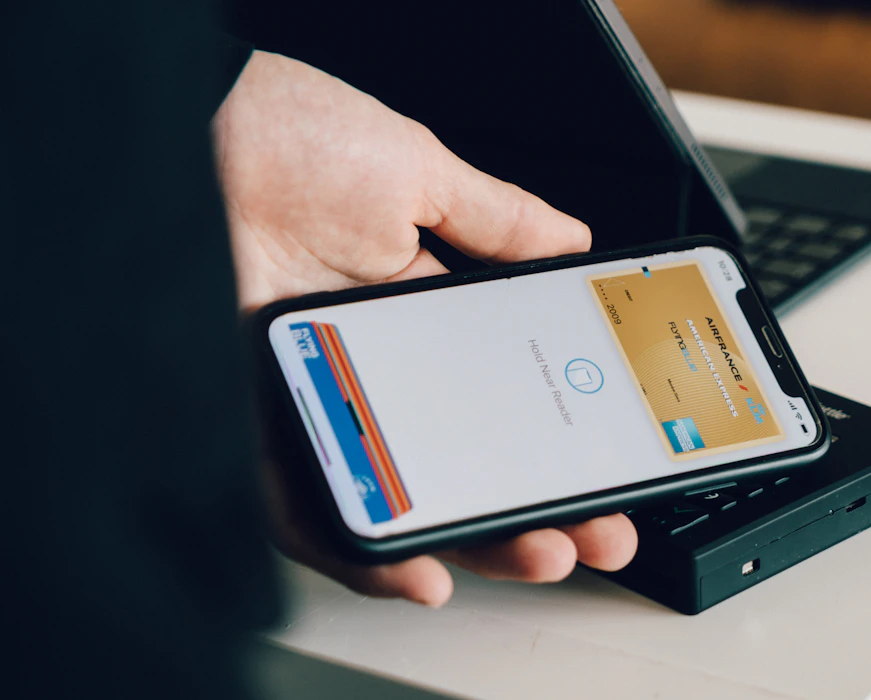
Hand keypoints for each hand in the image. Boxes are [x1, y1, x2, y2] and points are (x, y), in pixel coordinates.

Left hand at [215, 50, 635, 605]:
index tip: (613, 460)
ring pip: (403, 498)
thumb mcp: (419, 174)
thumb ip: (498, 219)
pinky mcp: (265, 427)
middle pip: (466, 461)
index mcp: (415, 315)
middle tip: (597, 527)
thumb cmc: (286, 138)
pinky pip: (311, 510)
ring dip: (476, 539)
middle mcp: (372, 369)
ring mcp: (321, 402)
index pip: (503, 397)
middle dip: (539, 506)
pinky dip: (363, 552)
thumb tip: (569, 244)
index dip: (560, 436)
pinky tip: (419, 571)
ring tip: (539, 553)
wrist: (187, 124)